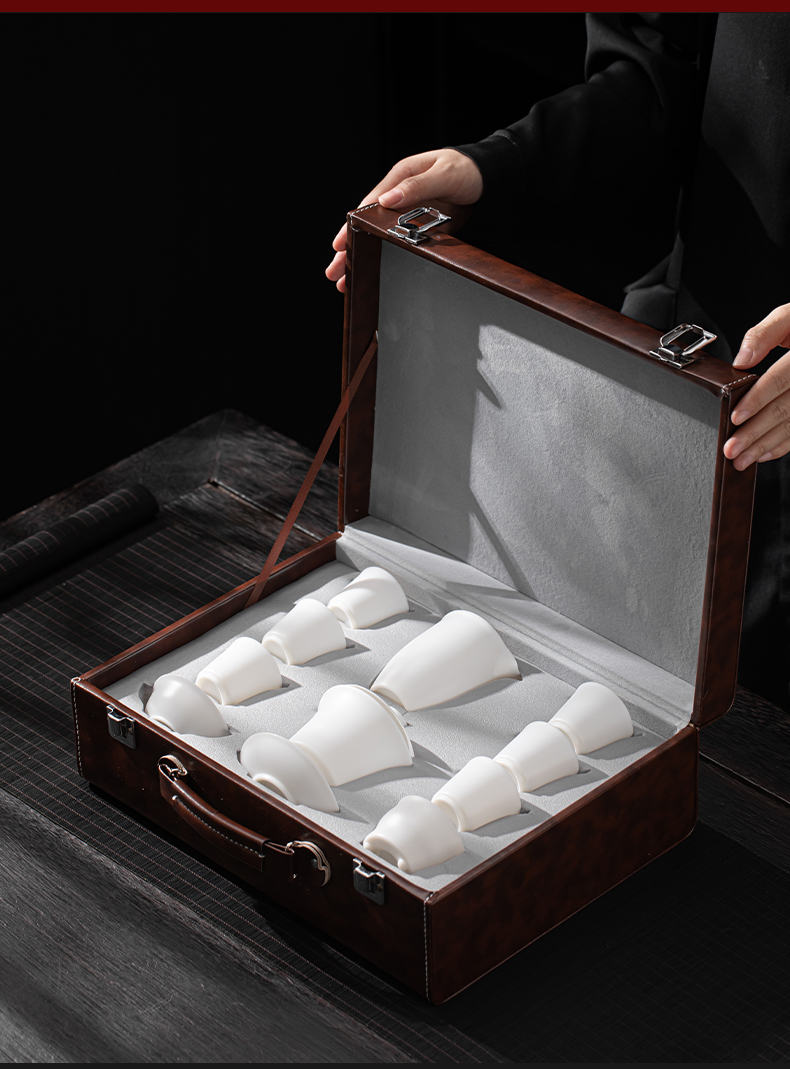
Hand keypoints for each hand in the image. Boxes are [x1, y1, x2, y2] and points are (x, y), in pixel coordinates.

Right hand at [325, 148, 483, 293]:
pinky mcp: (421, 228)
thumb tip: (388, 199)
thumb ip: (418, 186)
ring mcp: (409, 214)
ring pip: (380, 239)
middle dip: (350, 250)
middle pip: (368, 226)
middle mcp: (400, 197)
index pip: (369, 205)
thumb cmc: (468, 170)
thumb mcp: (444, 174)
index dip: (352, 226)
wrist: (491, 179)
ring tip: (345, 282)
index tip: (340, 244)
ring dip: (364, 258)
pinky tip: (375, 275)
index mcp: (401, 178)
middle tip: (334, 272)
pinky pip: (399, 246)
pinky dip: (386, 260)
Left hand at [723, 303, 789, 469]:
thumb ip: (764, 334)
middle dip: (756, 432)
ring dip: (767, 445)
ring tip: (742, 459)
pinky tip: (764, 454)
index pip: (781, 379)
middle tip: (731, 449)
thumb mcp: (789, 317)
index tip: (736, 417)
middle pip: (786, 408)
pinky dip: (783, 445)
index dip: (758, 399)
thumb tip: (741, 360)